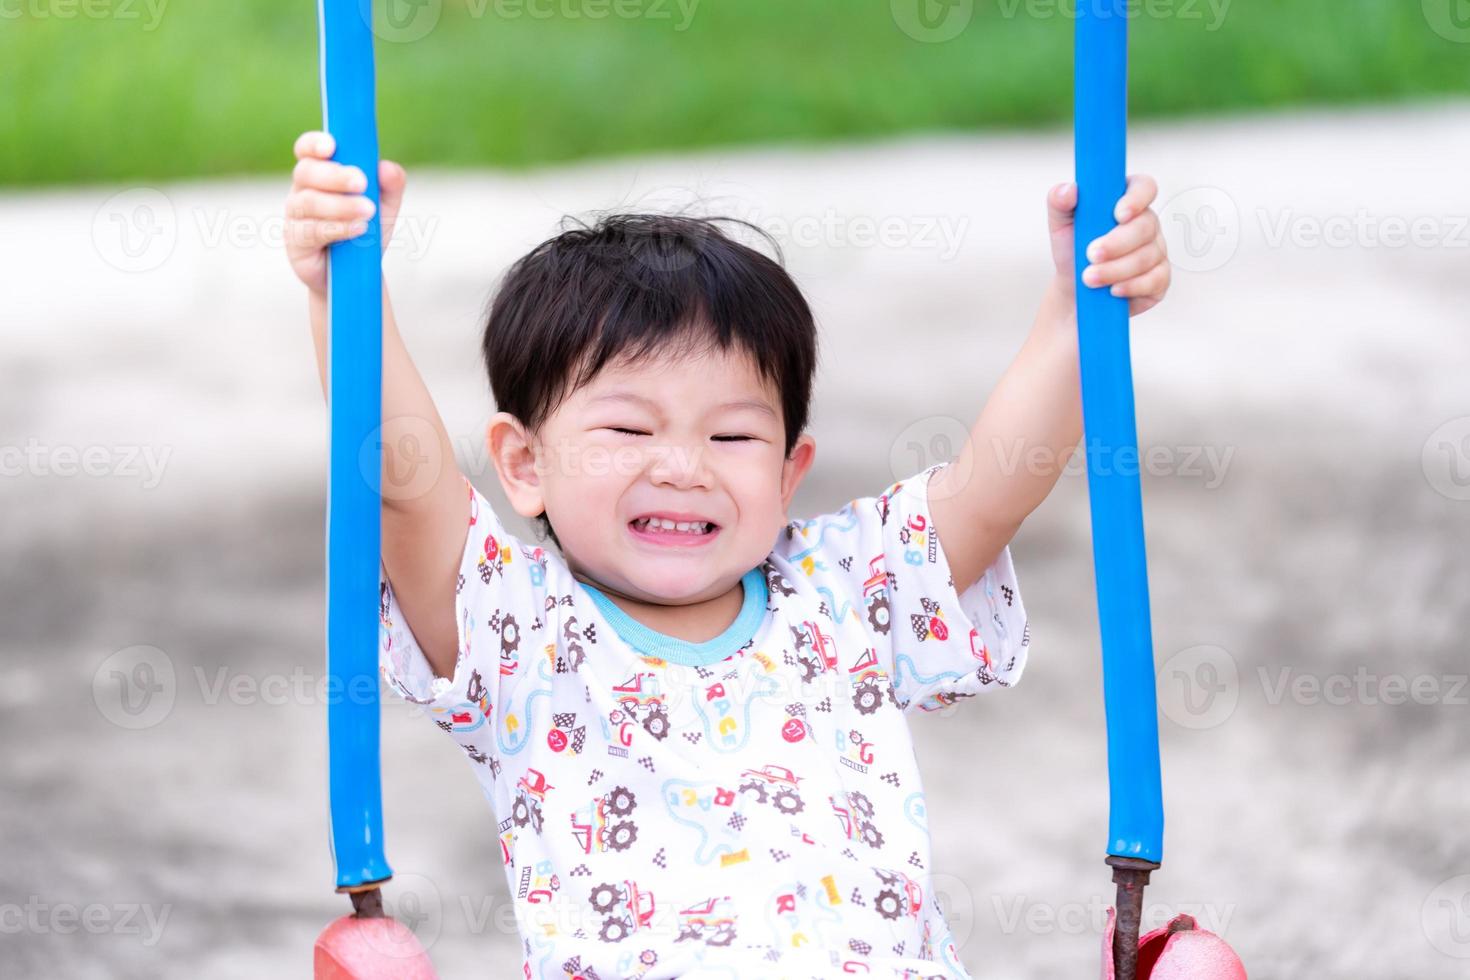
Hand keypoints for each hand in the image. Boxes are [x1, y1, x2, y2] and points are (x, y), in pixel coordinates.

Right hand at [284, 130, 406, 294]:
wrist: (356, 274)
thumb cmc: (366, 231)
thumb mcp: (385, 206)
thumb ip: (390, 185)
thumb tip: (386, 168)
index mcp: (320, 173)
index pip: (307, 150)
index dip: (314, 144)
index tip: (332, 146)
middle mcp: (302, 190)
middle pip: (307, 172)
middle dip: (335, 176)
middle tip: (361, 182)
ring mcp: (295, 216)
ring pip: (308, 202)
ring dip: (340, 204)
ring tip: (368, 211)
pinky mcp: (295, 242)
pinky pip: (311, 230)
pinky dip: (336, 227)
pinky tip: (358, 228)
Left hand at [1047, 174, 1169, 316]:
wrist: (1074, 289)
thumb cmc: (1072, 251)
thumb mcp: (1060, 225)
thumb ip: (1059, 201)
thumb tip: (1068, 190)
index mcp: (1126, 201)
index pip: (1144, 187)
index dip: (1136, 198)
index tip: (1118, 214)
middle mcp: (1146, 223)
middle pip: (1146, 225)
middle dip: (1117, 243)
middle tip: (1091, 255)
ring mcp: (1156, 250)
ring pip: (1147, 256)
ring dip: (1116, 269)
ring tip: (1089, 278)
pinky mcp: (1159, 278)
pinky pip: (1155, 280)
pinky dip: (1131, 286)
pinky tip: (1113, 290)